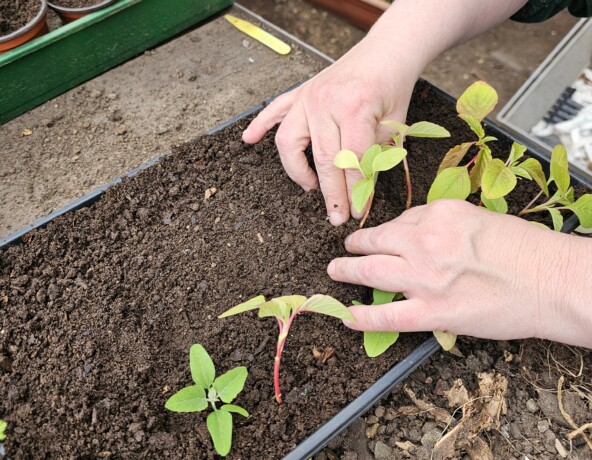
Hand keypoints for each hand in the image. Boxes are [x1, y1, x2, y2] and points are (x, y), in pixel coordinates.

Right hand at [242, 38, 418, 224]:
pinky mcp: (300, 92)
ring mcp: (308, 96)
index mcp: (355, 106)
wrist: (386, 51)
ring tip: (310, 186)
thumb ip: (375, 159)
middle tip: (337, 217)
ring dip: (296, 170)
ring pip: (289, 141)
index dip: (355, 190)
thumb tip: (361, 197)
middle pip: (323, 159)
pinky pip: (274, 110)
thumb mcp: (394, 126)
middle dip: (331, 193)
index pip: (350, 160)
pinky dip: (260, 125)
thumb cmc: (392, 87)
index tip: (358, 212)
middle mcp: (325, 101)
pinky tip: (249, 140)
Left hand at [327, 200, 591, 347]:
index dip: (389, 232)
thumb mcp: (481, 219)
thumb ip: (444, 227)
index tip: (382, 237)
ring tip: (335, 272)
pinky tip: (346, 316)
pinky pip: (386, 316)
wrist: (555, 281)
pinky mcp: (433, 312)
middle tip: (346, 250)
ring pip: (370, 273)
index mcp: (440, 214)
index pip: (401, 220)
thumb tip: (417, 237)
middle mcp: (425, 241)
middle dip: (356, 245)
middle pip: (376, 241)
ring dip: (346, 271)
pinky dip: (362, 317)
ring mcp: (425, 278)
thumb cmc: (528, 250)